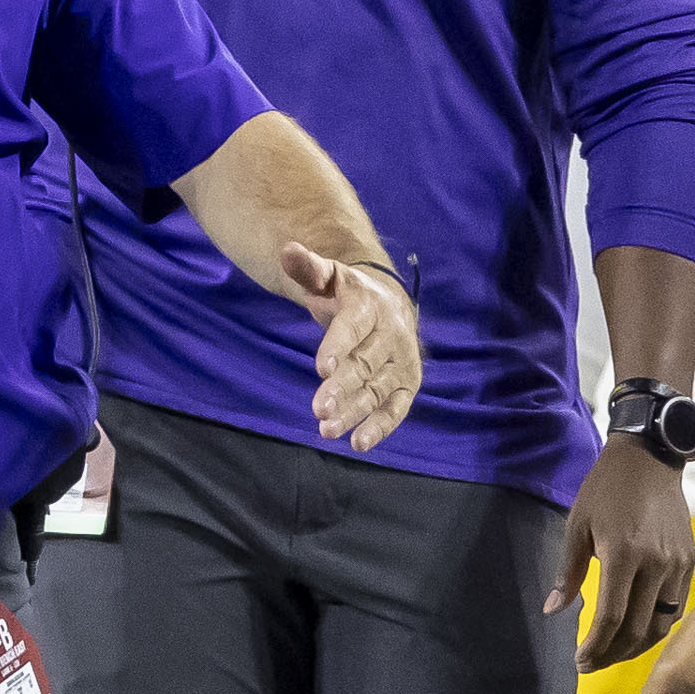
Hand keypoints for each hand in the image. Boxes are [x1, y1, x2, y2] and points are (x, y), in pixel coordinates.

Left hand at [286, 247, 418, 451]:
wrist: (388, 303)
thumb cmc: (348, 293)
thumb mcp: (328, 276)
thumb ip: (308, 268)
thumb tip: (287, 249)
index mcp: (370, 306)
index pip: (352, 328)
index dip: (338, 347)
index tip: (321, 368)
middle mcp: (391, 334)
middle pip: (365, 364)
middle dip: (343, 388)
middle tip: (319, 409)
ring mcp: (402, 361)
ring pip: (378, 390)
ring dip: (355, 412)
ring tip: (327, 430)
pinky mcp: (407, 384)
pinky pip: (396, 407)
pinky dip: (381, 426)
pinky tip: (359, 443)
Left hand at [554, 442, 694, 670]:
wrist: (649, 459)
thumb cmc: (604, 490)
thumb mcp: (576, 525)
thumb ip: (567, 572)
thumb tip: (553, 610)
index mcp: (623, 554)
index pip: (611, 617)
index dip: (594, 646)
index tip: (579, 661)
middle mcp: (655, 564)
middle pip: (637, 629)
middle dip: (612, 655)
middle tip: (591, 664)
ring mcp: (677, 565)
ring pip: (661, 624)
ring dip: (636, 647)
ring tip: (612, 654)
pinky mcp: (689, 562)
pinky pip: (675, 607)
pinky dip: (656, 626)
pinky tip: (636, 630)